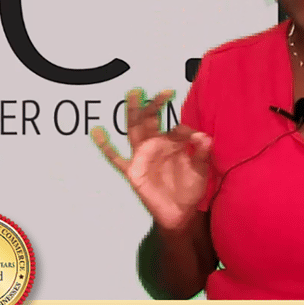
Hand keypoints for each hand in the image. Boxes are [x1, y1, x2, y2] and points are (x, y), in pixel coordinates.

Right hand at [91, 89, 211, 231]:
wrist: (180, 213)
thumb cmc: (190, 189)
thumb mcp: (200, 171)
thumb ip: (202, 154)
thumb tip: (205, 136)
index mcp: (172, 143)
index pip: (175, 128)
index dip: (185, 130)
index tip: (196, 136)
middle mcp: (155, 145)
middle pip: (151, 120)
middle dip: (154, 105)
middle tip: (161, 91)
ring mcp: (142, 156)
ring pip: (134, 129)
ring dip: (133, 112)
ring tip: (133, 94)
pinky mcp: (132, 170)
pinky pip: (116, 157)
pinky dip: (105, 146)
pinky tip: (97, 132)